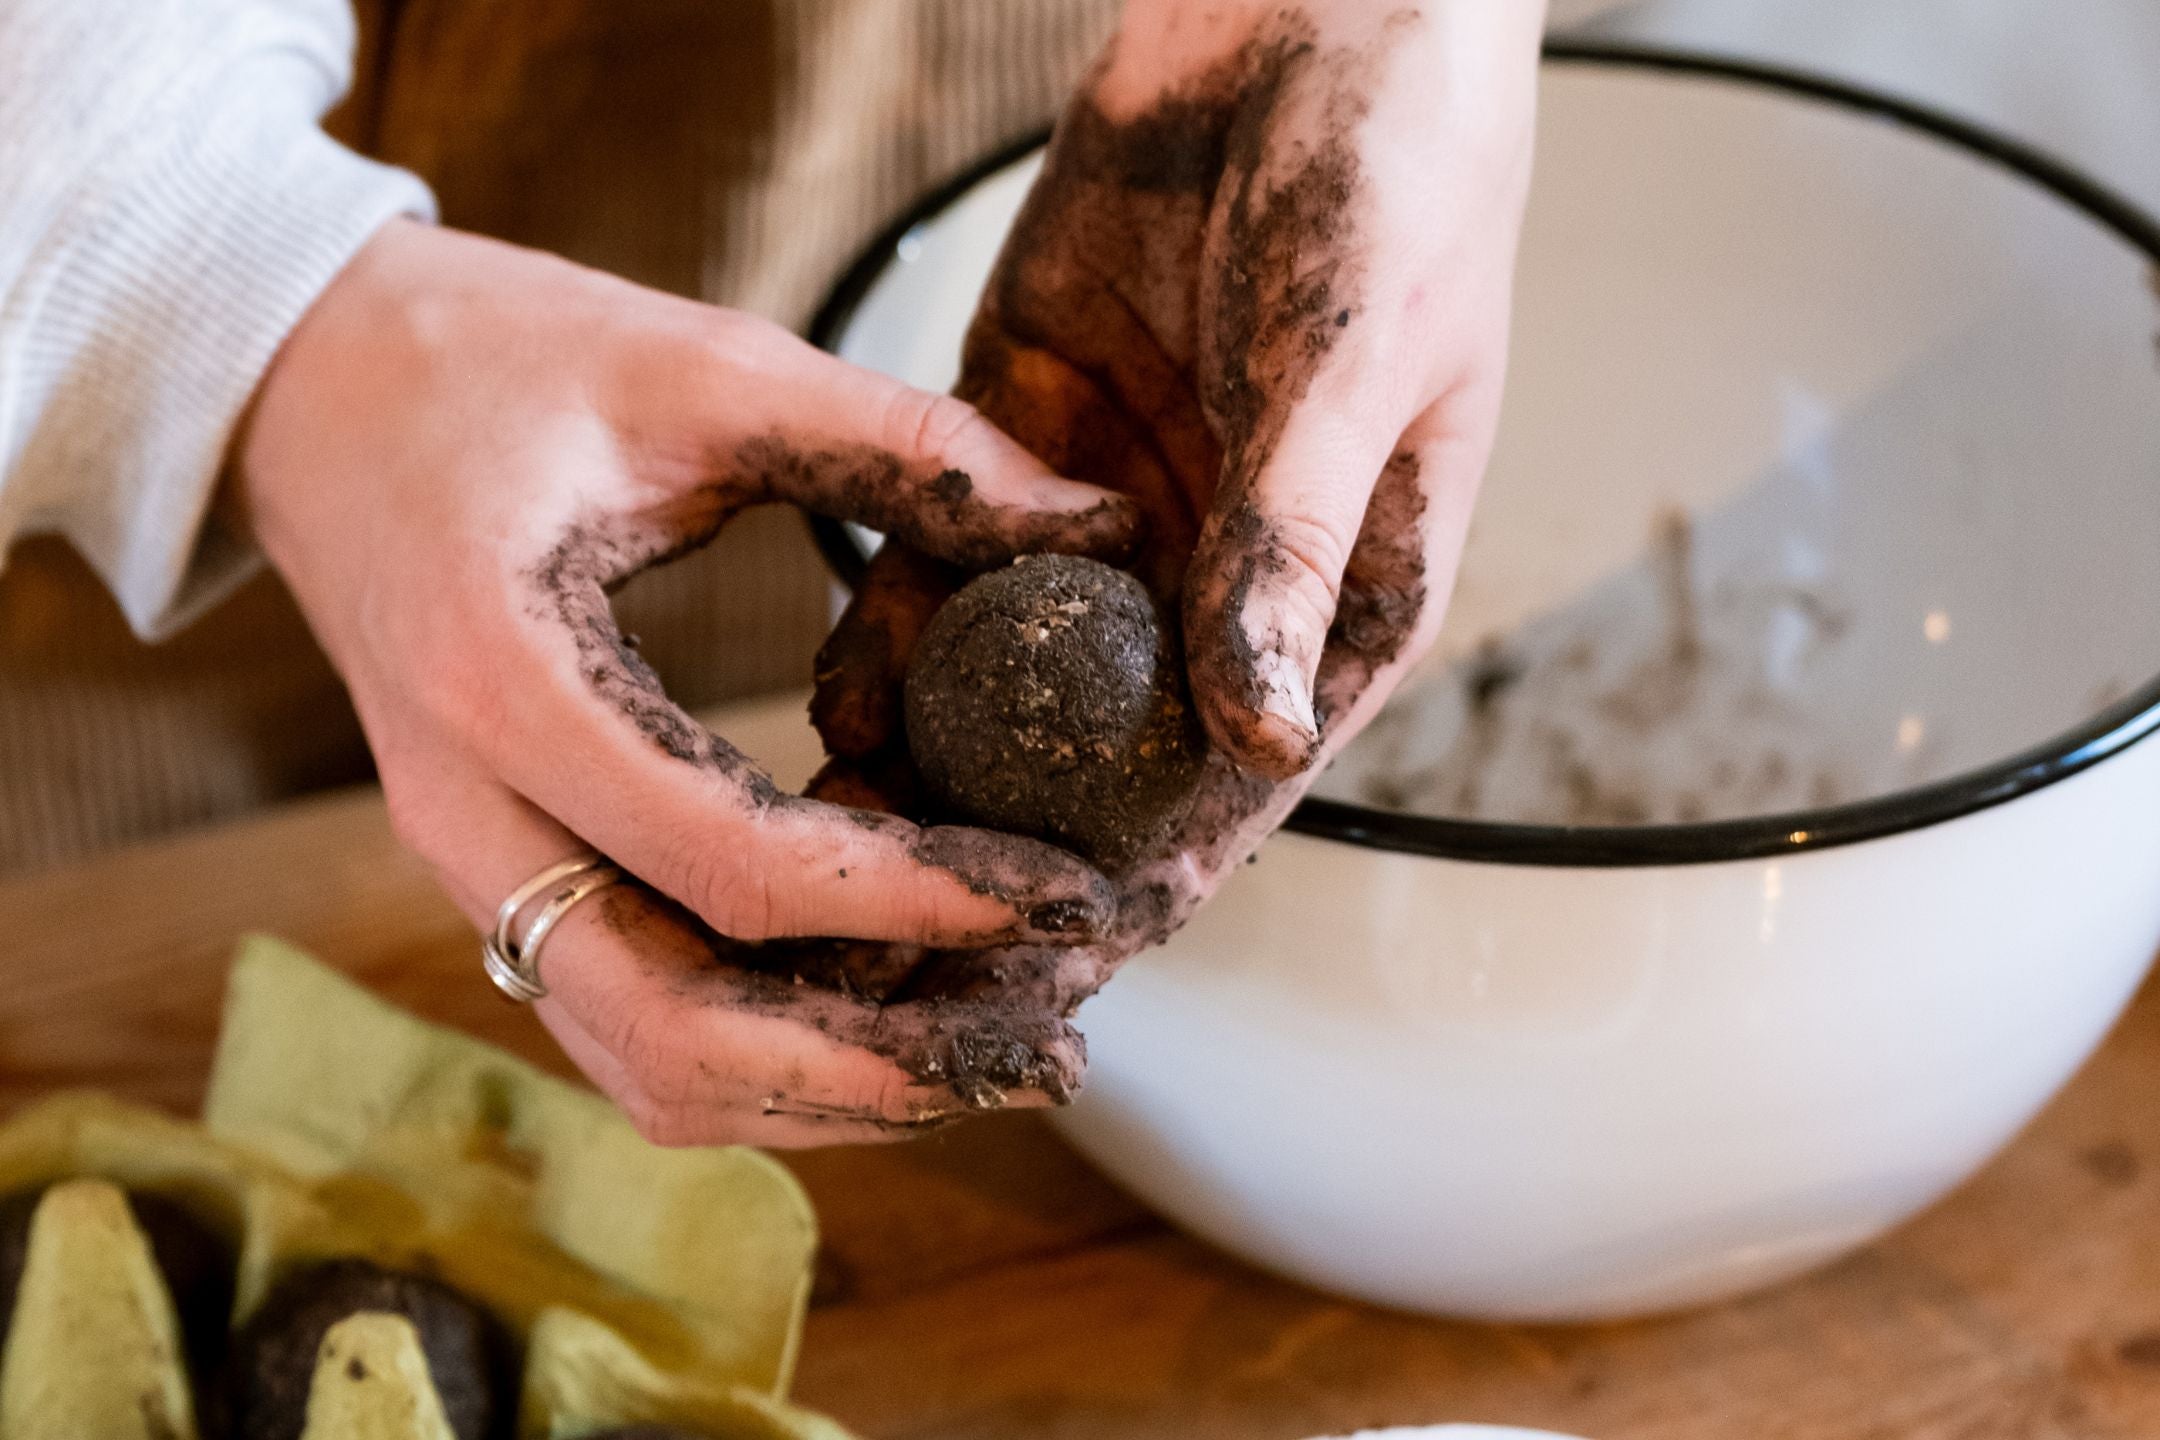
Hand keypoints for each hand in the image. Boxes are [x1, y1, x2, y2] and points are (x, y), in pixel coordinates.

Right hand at [238, 219, 1143, 1143]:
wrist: (316, 387)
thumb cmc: (499, 358)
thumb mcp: (702, 367)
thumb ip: (902, 442)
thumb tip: (1100, 523)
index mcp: (505, 685)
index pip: (734, 866)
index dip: (918, 901)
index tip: (1064, 890)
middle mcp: (467, 819)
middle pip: (677, 1035)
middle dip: (880, 1069)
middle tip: (1050, 1043)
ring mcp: (472, 869)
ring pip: (650, 1067)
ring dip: (829, 1088)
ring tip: (996, 1043)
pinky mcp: (502, 879)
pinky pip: (631, 1023)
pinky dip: (768, 1052)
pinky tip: (893, 1000)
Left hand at [812, 0, 1541, 1009]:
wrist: (1307, 14)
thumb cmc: (1397, 183)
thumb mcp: (1354, 371)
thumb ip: (1293, 548)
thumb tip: (1256, 738)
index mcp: (1345, 594)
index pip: (1245, 777)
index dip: (1154, 877)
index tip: (1058, 968)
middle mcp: (1226, 578)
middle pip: (1116, 759)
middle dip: (1022, 861)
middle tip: (915, 966)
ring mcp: (1120, 512)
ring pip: (1021, 676)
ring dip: (943, 771)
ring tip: (841, 875)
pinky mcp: (1028, 432)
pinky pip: (952, 555)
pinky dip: (900, 624)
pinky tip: (834, 702)